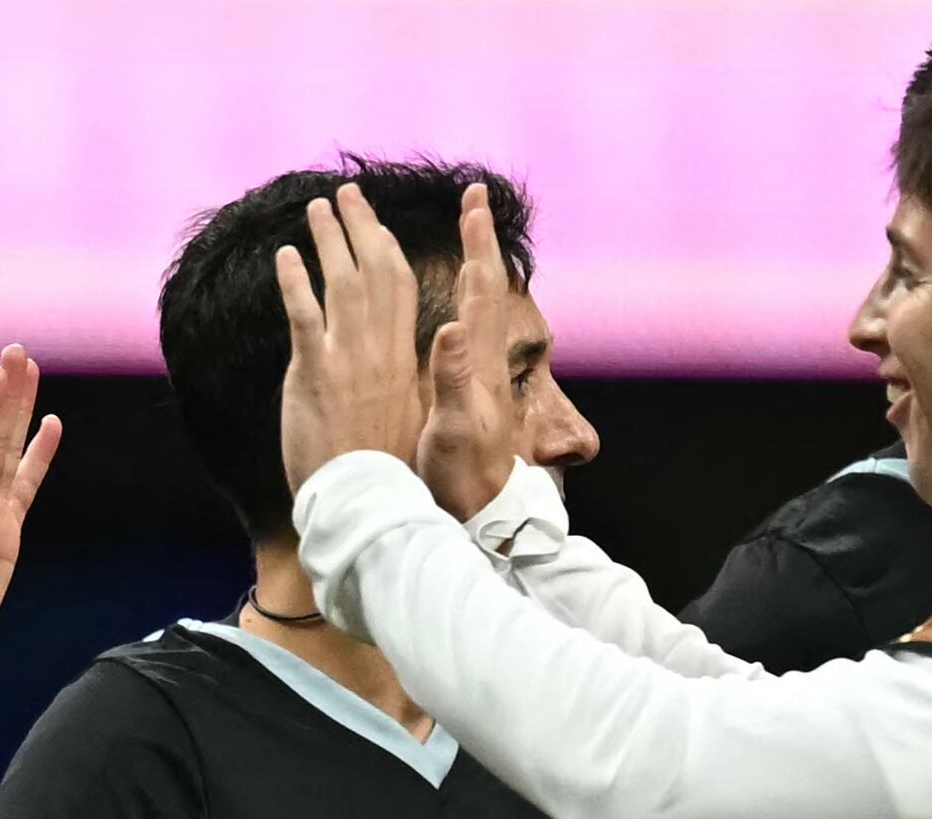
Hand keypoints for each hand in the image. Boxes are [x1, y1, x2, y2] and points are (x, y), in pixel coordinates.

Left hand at [271, 182, 452, 517]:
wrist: (367, 502)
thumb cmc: (384, 470)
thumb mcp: (404, 414)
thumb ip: (393, 378)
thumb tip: (385, 362)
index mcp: (403, 356)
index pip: (401, 288)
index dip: (389, 249)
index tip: (377, 224)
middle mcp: (380, 349)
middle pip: (377, 270)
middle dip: (361, 226)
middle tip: (346, 193)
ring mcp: (349, 359)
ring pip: (344, 282)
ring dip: (330, 239)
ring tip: (316, 207)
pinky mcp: (316, 375)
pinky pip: (306, 317)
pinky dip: (297, 282)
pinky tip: (287, 255)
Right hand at [407, 184, 528, 517]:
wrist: (480, 508)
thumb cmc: (465, 471)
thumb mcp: (454, 423)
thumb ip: (453, 375)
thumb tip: (452, 325)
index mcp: (477, 357)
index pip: (480, 286)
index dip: (477, 242)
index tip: (474, 201)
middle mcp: (481, 355)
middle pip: (483, 284)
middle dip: (478, 239)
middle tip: (473, 199)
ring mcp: (476, 370)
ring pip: (476, 304)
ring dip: (470, 264)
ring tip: (463, 235)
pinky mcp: (467, 387)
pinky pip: (464, 331)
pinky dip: (457, 304)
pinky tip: (447, 301)